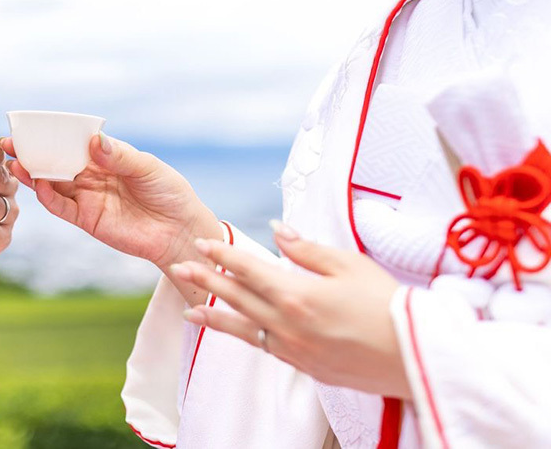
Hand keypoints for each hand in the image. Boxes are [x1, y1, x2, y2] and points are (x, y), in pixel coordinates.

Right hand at [4, 133, 218, 268]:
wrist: (179, 231)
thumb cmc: (169, 193)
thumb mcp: (147, 168)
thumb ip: (119, 157)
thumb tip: (93, 142)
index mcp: (106, 156)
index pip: (74, 141)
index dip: (53, 134)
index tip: (31, 126)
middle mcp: (92, 174)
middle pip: (57, 161)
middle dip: (34, 152)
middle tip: (10, 143)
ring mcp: (87, 196)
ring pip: (53, 183)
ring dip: (34, 173)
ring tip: (15, 163)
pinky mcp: (87, 219)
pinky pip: (62, 207)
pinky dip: (48, 197)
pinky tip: (38, 185)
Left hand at [172, 221, 410, 398]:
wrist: (416, 357)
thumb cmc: (388, 305)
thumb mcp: (350, 265)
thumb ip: (307, 249)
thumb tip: (277, 230)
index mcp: (297, 295)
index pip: (248, 269)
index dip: (223, 254)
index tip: (202, 243)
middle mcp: (287, 325)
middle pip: (237, 298)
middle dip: (206, 281)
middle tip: (180, 267)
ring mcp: (294, 350)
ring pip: (244, 328)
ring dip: (214, 317)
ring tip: (188, 311)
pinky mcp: (305, 367)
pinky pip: (265, 347)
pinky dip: (245, 336)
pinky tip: (236, 331)